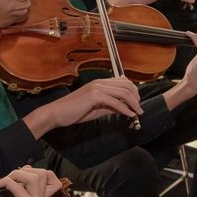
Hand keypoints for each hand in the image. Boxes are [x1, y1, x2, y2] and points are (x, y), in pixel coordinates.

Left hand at [0, 166, 61, 196]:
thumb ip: (20, 183)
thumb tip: (26, 168)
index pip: (51, 178)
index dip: (37, 171)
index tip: (21, 175)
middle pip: (43, 173)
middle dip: (23, 171)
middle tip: (7, 179)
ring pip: (35, 177)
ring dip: (16, 175)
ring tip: (2, 182)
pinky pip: (19, 187)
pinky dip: (6, 183)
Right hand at [25, 77, 142, 135]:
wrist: (56, 114)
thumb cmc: (75, 111)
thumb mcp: (98, 108)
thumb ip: (111, 105)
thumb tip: (125, 107)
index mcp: (100, 83)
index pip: (124, 81)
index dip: (134, 91)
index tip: (137, 102)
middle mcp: (100, 82)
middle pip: (127, 85)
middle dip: (136, 97)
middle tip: (139, 108)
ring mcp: (97, 88)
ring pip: (124, 92)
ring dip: (134, 103)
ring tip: (138, 112)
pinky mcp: (94, 96)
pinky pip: (116, 102)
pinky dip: (126, 109)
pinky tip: (130, 115)